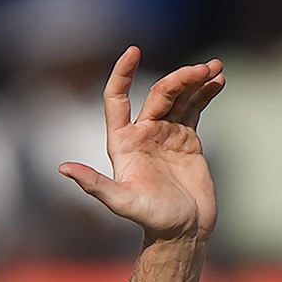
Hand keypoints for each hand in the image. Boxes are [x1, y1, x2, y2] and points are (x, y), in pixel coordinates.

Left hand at [62, 47, 229, 272]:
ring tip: (215, 68)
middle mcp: (142, 133)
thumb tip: (63, 169)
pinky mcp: (188, 138)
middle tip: (203, 70)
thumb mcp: (122, 203)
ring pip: (179, 96)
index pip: (117, 99)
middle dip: (180, 78)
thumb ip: (95, 186)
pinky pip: (196, 107)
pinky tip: (219, 80)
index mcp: (122, 143)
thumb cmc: (151, 220)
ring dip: (196, 80)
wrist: (183, 231)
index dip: (122, 74)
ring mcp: (166, 133)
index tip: (133, 51)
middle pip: (159, 93)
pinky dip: (207, 92)